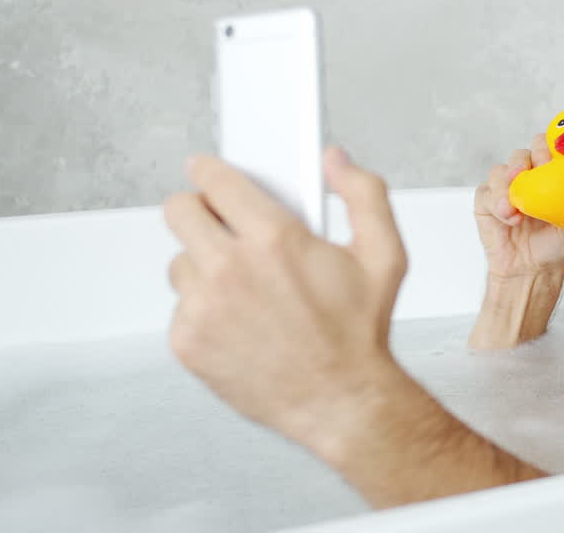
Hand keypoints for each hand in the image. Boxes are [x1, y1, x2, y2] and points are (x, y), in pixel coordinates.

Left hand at [163, 147, 408, 450]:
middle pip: (179, 212)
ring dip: (203, 265)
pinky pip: (180, 307)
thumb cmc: (359, 333)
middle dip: (198, 210)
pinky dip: (203, 309)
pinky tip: (239, 319)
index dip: (210, 171)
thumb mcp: (384, 255)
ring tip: (242, 283)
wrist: (341, 401)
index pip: (216, 181)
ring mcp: (203, 308)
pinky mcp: (188, 342)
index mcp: (275, 240)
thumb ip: (363, 194)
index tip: (206, 171)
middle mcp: (231, 270)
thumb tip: (335, 162)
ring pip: (179, 261)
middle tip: (219, 223)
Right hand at [473, 134, 563, 278]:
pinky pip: (486, 191)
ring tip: (515, 209)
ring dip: (507, 185)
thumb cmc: (554, 248)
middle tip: (526, 174)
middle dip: (527, 159)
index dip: (551, 147)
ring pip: (502, 170)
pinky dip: (496, 202)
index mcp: (552, 176)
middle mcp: (529, 178)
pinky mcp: (487, 201)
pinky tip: (508, 218)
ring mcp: (506, 188)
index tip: (551, 157)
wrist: (530, 272)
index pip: (551, 148)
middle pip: (524, 153)